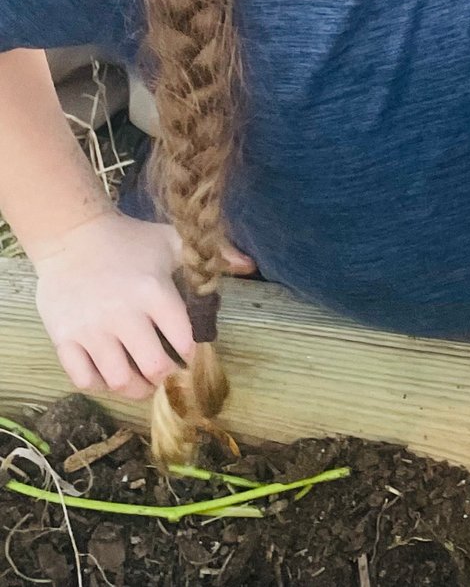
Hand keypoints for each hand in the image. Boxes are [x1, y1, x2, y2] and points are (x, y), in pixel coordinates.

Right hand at [33, 212, 255, 402]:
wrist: (72, 235)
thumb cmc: (129, 240)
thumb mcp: (171, 240)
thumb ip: (214, 253)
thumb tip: (250, 265)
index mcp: (153, 291)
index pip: (184, 339)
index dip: (192, 354)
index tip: (190, 355)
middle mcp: (123, 314)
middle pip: (153, 368)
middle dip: (166, 378)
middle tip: (168, 375)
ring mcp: (91, 329)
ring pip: (118, 381)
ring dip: (135, 388)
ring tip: (142, 382)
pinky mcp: (64, 338)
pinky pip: (84, 379)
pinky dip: (99, 385)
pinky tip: (109, 373)